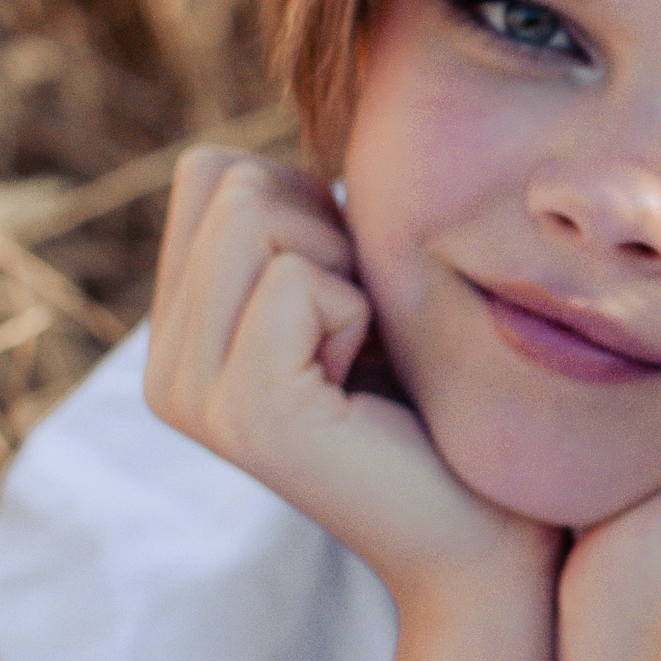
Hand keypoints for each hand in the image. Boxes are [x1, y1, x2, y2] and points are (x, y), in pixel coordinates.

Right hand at [144, 147, 556, 598]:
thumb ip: (312, 228)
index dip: (312, 209)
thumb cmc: (453, 413)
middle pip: (232, 182)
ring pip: (261, 215)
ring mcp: (191, 393)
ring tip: (368, 361)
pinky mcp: (244, 412)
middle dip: (331, 233)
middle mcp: (166, 367)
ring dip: (349, 271)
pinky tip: (371, 388)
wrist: (495, 541)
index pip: (214, 174)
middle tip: (369, 336)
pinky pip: (301, 281)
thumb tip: (315, 119)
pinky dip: (361, 313)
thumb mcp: (370, 297)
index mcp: (184, 335)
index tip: (359, 302)